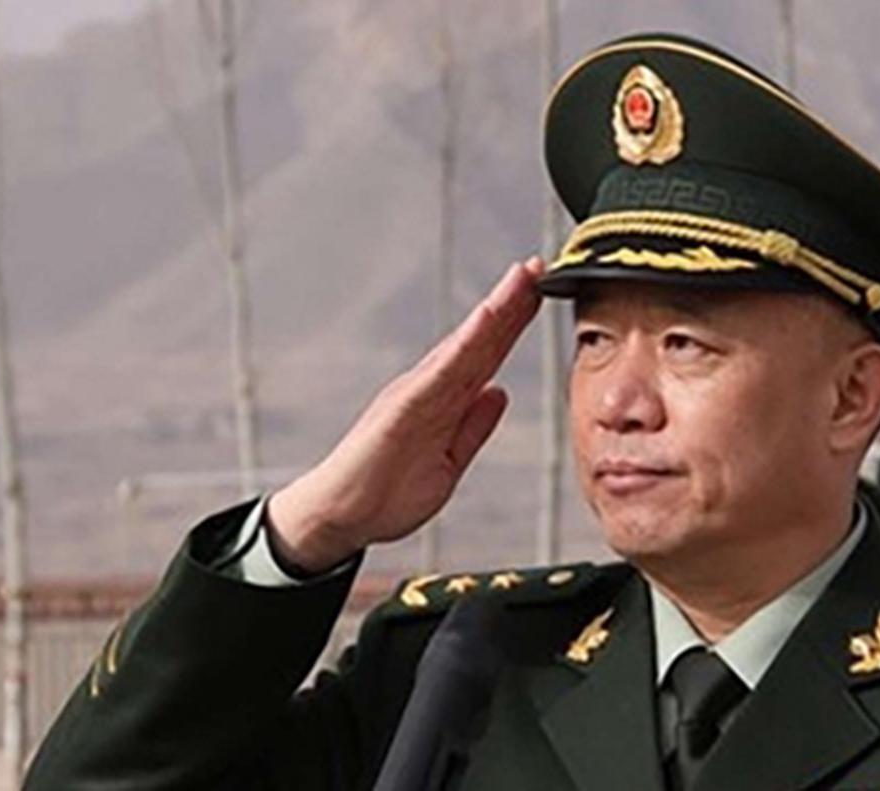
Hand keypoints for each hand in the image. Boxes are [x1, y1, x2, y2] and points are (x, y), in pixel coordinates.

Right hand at [267, 256, 545, 571]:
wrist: (340, 517)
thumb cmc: (386, 492)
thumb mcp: (449, 464)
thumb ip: (474, 428)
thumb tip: (498, 393)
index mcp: (445, 402)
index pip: (486, 356)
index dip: (513, 325)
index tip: (540, 293)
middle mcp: (432, 388)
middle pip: (481, 340)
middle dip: (511, 303)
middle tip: (538, 266)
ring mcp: (418, 393)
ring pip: (465, 345)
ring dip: (494, 310)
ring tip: (521, 278)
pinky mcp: (404, 406)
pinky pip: (441, 371)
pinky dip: (465, 343)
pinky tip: (486, 320)